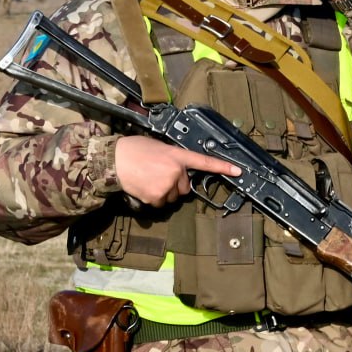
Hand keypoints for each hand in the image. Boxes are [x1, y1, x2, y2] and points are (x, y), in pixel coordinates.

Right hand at [115, 135, 241, 207]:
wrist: (113, 160)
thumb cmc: (134, 150)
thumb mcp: (160, 148)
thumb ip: (175, 159)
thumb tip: (180, 170)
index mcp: (178, 156)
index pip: (204, 161)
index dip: (223, 167)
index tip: (238, 171)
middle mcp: (175, 171)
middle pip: (184, 187)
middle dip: (175, 184)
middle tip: (158, 174)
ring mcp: (166, 185)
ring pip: (173, 197)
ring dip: (164, 192)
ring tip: (149, 179)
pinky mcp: (156, 197)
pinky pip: (161, 203)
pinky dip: (154, 199)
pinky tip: (144, 187)